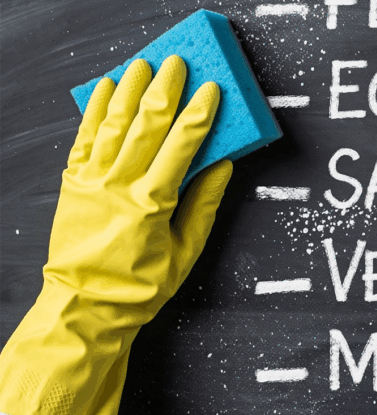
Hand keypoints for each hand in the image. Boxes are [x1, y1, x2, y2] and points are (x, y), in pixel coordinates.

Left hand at [0, 55, 231, 414]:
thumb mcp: (186, 253)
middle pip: (146, 125)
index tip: (211, 91)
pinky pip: (84, 137)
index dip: (199, 115)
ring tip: (144, 66)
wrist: (85, 306)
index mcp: (151, 203)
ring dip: (130, 91)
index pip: (181, 146)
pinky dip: (96, 111)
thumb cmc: (139, 286)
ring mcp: (91, 180)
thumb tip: (222, 168)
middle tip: (178, 64)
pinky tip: (107, 90)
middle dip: (165, 91)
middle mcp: (119, 185)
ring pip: (113, 123)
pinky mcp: (73, 182)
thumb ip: (204, 206)